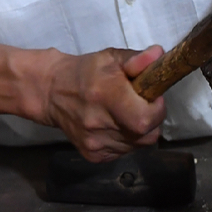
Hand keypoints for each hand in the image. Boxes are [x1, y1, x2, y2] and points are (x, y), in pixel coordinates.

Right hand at [44, 45, 166, 161]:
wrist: (53, 91)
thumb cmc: (87, 71)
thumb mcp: (112, 57)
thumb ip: (137, 58)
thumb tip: (159, 55)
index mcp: (106, 95)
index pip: (145, 118)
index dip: (157, 109)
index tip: (153, 97)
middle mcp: (99, 124)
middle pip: (146, 135)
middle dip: (152, 120)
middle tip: (143, 104)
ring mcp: (95, 144)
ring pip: (138, 145)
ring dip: (140, 130)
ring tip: (127, 112)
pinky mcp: (93, 156)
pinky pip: (124, 152)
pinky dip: (127, 140)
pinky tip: (116, 124)